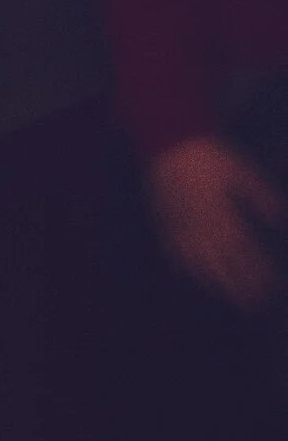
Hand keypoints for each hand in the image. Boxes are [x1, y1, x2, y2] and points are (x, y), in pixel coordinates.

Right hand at [147, 131, 284, 311]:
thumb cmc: (209, 153)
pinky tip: (191, 271)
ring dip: (213, 278)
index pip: (243, 248)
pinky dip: (184, 262)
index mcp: (222, 211)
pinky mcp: (164, 217)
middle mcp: (201, 222)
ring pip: (198, 258)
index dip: (256, 269)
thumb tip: (281, 216)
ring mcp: (180, 222)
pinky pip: (173, 247)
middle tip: (252, 303)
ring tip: (225, 293)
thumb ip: (260, 194)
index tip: (268, 285)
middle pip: (222, 261)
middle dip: (238, 283)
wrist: (169, 138)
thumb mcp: (240, 169)